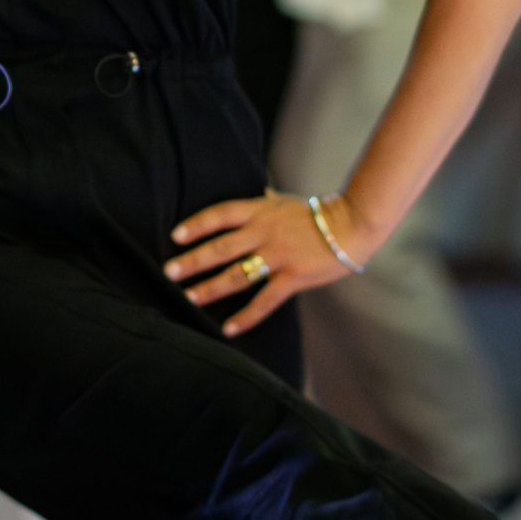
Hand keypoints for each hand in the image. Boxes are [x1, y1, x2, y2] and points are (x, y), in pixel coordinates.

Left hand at [166, 189, 372, 336]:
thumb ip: (264, 200)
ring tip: (188, 298)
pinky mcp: (292, 277)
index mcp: (262, 211)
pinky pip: (264, 301)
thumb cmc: (317, 213)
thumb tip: (250, 191)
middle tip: (169, 272)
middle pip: (222, 247)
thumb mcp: (285, 200)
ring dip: (210, 288)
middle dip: (193, 260)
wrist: (352, 226)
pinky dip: (245, 317)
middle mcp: (265, 232)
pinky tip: (227, 328)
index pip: (222, 214)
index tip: (175, 236)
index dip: (197, 225)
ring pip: (237, 275)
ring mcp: (279, 256)